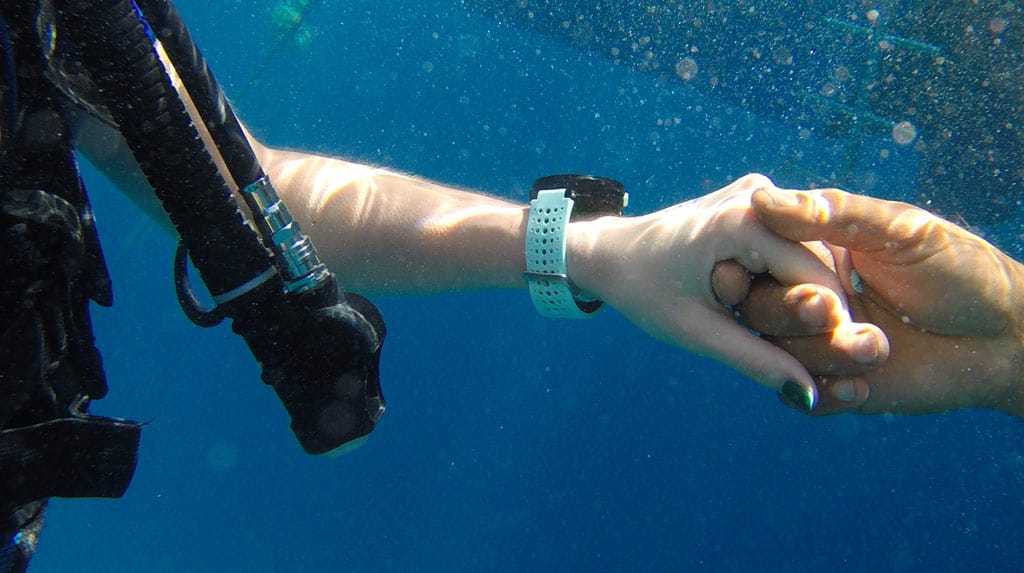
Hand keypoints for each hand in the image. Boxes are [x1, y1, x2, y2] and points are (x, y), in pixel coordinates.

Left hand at [567, 174, 887, 409]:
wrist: (609, 253)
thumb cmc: (643, 291)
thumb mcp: (696, 331)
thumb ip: (754, 359)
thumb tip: (808, 393)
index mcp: (743, 220)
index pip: (816, 279)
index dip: (830, 325)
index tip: (835, 364)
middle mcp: (759, 194)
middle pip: (818, 264)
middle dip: (812, 310)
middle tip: (794, 349)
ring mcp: (759, 191)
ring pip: (808, 254)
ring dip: (797, 294)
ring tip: (767, 324)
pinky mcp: (757, 199)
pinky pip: (789, 244)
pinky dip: (783, 277)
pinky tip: (760, 301)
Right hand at [735, 185, 1023, 415]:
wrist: (1005, 338)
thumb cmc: (959, 270)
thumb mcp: (900, 229)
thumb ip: (832, 214)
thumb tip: (760, 200)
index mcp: (814, 252)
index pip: (758, 258)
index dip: (754, 269)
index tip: (762, 273)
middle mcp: (808, 296)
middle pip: (759, 308)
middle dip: (791, 313)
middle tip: (833, 311)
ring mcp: (818, 342)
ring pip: (778, 354)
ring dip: (823, 354)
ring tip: (878, 348)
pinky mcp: (833, 384)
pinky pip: (800, 397)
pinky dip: (824, 395)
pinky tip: (862, 387)